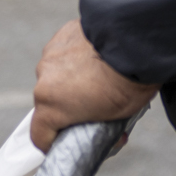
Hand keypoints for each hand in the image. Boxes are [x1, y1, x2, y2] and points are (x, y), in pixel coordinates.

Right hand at [30, 20, 159, 151]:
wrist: (136, 44)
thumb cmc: (127, 85)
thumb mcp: (116, 119)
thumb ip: (100, 127)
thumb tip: (113, 137)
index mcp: (50, 105)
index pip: (39, 134)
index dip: (52, 142)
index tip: (65, 140)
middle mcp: (44, 78)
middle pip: (49, 100)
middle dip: (67, 105)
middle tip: (93, 103)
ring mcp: (51, 53)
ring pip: (56, 73)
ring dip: (70, 77)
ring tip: (98, 74)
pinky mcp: (63, 33)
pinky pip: (65, 51)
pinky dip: (76, 55)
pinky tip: (96, 54)